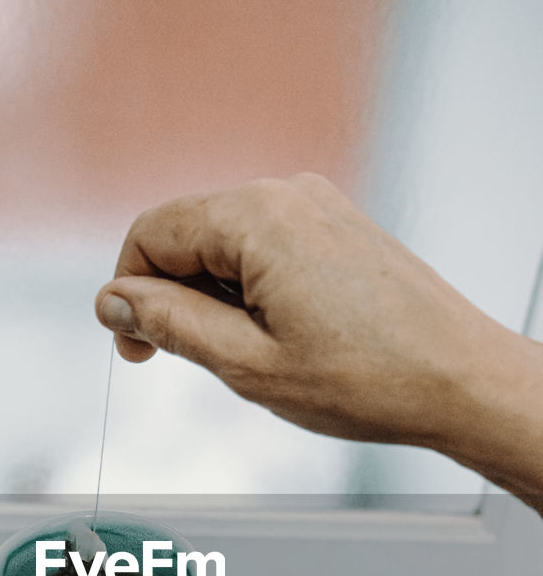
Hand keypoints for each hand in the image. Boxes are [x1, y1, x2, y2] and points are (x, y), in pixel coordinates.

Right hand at [95, 174, 542, 506]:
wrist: (461, 381)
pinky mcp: (337, 227)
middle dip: (170, 297)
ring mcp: (318, 206)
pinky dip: (249, 290)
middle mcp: (288, 194)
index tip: (135, 347)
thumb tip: (114, 301)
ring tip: (251, 356)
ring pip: (225, 244)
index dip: (126, 293)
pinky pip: (264, 247)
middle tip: (189, 361)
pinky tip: (278, 336)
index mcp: (258, 217)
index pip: (150, 233)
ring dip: (213, 298)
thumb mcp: (247, 363)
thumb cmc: (371, 379)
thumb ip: (169, 324)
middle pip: (186, 233)